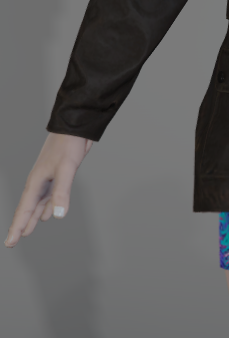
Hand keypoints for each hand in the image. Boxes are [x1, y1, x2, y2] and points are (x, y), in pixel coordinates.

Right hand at [4, 132, 93, 247]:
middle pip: (28, 209)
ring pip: (39, 203)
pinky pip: (51, 196)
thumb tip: (57, 216)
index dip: (18, 227)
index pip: (24, 210)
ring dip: (34, 216)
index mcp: (36, 182)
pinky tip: (49, 213)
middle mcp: (40, 182)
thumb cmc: (68, 144)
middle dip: (22, 224)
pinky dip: (48, 206)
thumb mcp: (66, 169)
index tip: (10, 243)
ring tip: (29, 230)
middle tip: (14, 241)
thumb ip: (61, 192)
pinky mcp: (60, 174)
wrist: (76, 127)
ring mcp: (50, 178)